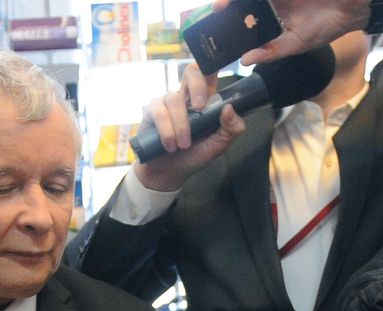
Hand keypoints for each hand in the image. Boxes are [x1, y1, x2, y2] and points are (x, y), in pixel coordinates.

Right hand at [133, 64, 246, 192]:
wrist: (169, 173)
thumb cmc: (194, 156)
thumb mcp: (218, 146)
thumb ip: (231, 129)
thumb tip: (229, 108)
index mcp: (205, 100)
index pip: (209, 73)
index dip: (212, 65)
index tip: (217, 71)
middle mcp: (186, 96)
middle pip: (191, 72)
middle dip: (197, 86)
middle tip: (200, 107)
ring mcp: (168, 101)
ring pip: (175, 100)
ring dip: (180, 126)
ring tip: (183, 146)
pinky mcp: (151, 111)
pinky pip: (159, 112)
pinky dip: (166, 130)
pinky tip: (170, 145)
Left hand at [211, 0, 361, 64]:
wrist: (353, 8)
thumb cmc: (327, 26)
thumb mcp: (297, 43)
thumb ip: (272, 51)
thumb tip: (246, 60)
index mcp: (273, 16)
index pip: (247, 17)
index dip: (232, 18)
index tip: (219, 23)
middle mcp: (274, 0)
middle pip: (247, 1)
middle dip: (232, 4)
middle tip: (218, 8)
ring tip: (227, 4)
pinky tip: (255, 1)